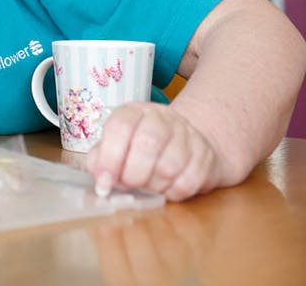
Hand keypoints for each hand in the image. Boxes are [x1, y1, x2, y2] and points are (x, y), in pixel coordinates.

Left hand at [85, 102, 222, 200]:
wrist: (186, 145)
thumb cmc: (140, 149)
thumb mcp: (115, 147)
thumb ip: (100, 160)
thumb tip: (101, 181)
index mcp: (133, 112)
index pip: (120, 127)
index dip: (109, 158)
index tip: (104, 183)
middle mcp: (160, 117)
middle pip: (147, 144)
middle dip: (134, 175)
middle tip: (130, 185)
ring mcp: (186, 133)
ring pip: (169, 166)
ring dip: (154, 185)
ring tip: (149, 185)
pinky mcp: (205, 154)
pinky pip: (188, 182)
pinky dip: (173, 192)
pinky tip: (167, 188)